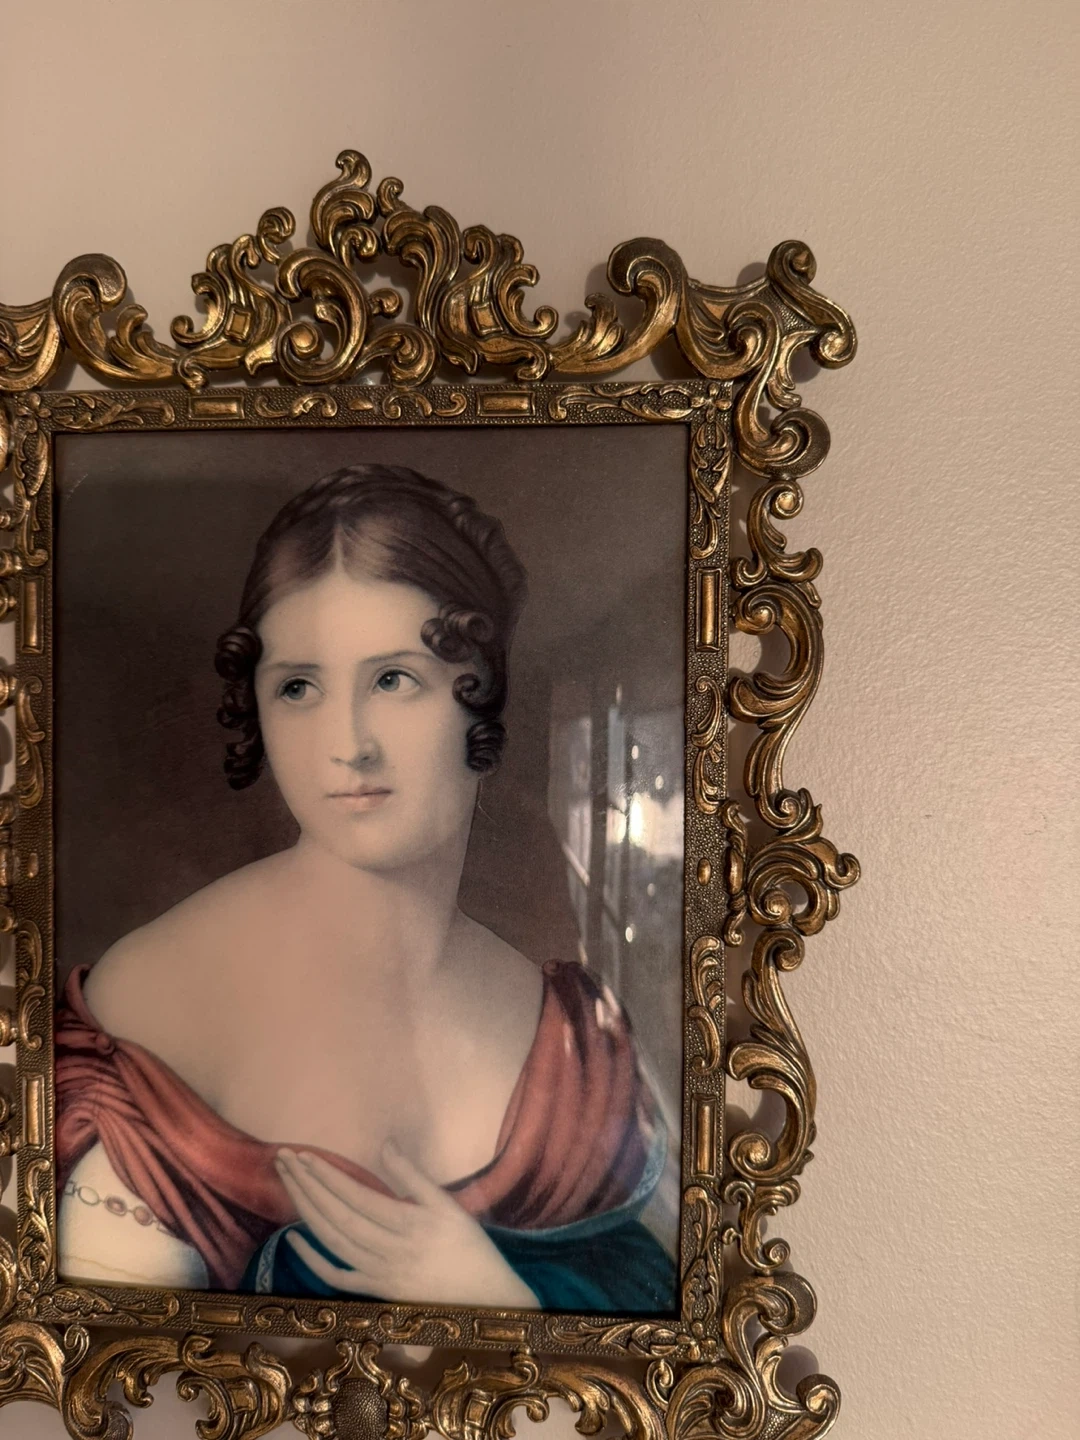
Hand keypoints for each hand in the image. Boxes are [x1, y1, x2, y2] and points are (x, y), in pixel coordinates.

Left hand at [275, 1141, 538, 1307]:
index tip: (303, 1156)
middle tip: (283, 1160)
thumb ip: (414, 1177)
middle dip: (306, 1186)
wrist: (484, 1300)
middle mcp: (388, 1250)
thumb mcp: (449, 1205)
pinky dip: (312, 1260)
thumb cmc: (469, 1246)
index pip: (355, 1196)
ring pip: (331, 1242)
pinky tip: (293, 1238)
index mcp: (408, 1224)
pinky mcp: (374, 1293)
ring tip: (287, 1184)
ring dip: (304, 1211)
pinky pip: (336, 1277)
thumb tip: (385, 1145)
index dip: (326, 1176)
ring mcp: (378, 1275)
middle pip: (336, 1216)